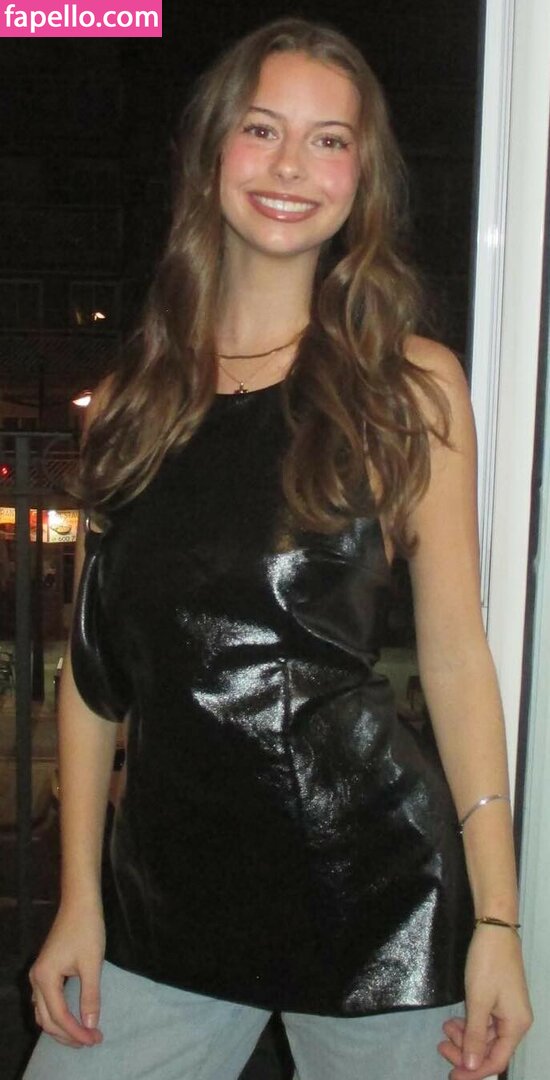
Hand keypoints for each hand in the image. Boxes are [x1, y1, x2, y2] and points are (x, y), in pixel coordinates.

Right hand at [29, 898, 105, 1047]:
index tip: (96, 1038)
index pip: (60, 1016)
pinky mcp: (44, 971)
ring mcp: (38, 975)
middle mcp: (36, 980)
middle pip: (47, 1020)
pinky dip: (57, 1015)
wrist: (79, 903)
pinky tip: (72, 1018)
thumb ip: (90, 996)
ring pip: (44, 1013)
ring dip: (61, 1027)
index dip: (77, 1032)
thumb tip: (90, 1024)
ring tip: (83, 1035)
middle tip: (91, 1041)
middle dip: (68, 1034)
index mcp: (45, 978)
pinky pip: (46, 1002)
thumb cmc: (87, 930)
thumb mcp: (91, 964)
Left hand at [438, 925, 531, 1078]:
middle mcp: (515, 1022)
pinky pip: (484, 1021)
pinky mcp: (498, 1000)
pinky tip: (453, 1020)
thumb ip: (475, 1035)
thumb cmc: (487, 964)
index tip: (451, 1075)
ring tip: (444, 1028)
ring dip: (465, 1036)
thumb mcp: (478, 1001)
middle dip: (466, 1052)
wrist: (494, 929)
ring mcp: (507, 1011)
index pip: (496, 1061)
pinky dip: (469, 1023)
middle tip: (441, 1046)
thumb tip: (472, 1066)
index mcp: (516, 1026)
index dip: (474, 1071)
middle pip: (490, 1050)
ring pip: (485, 1036)